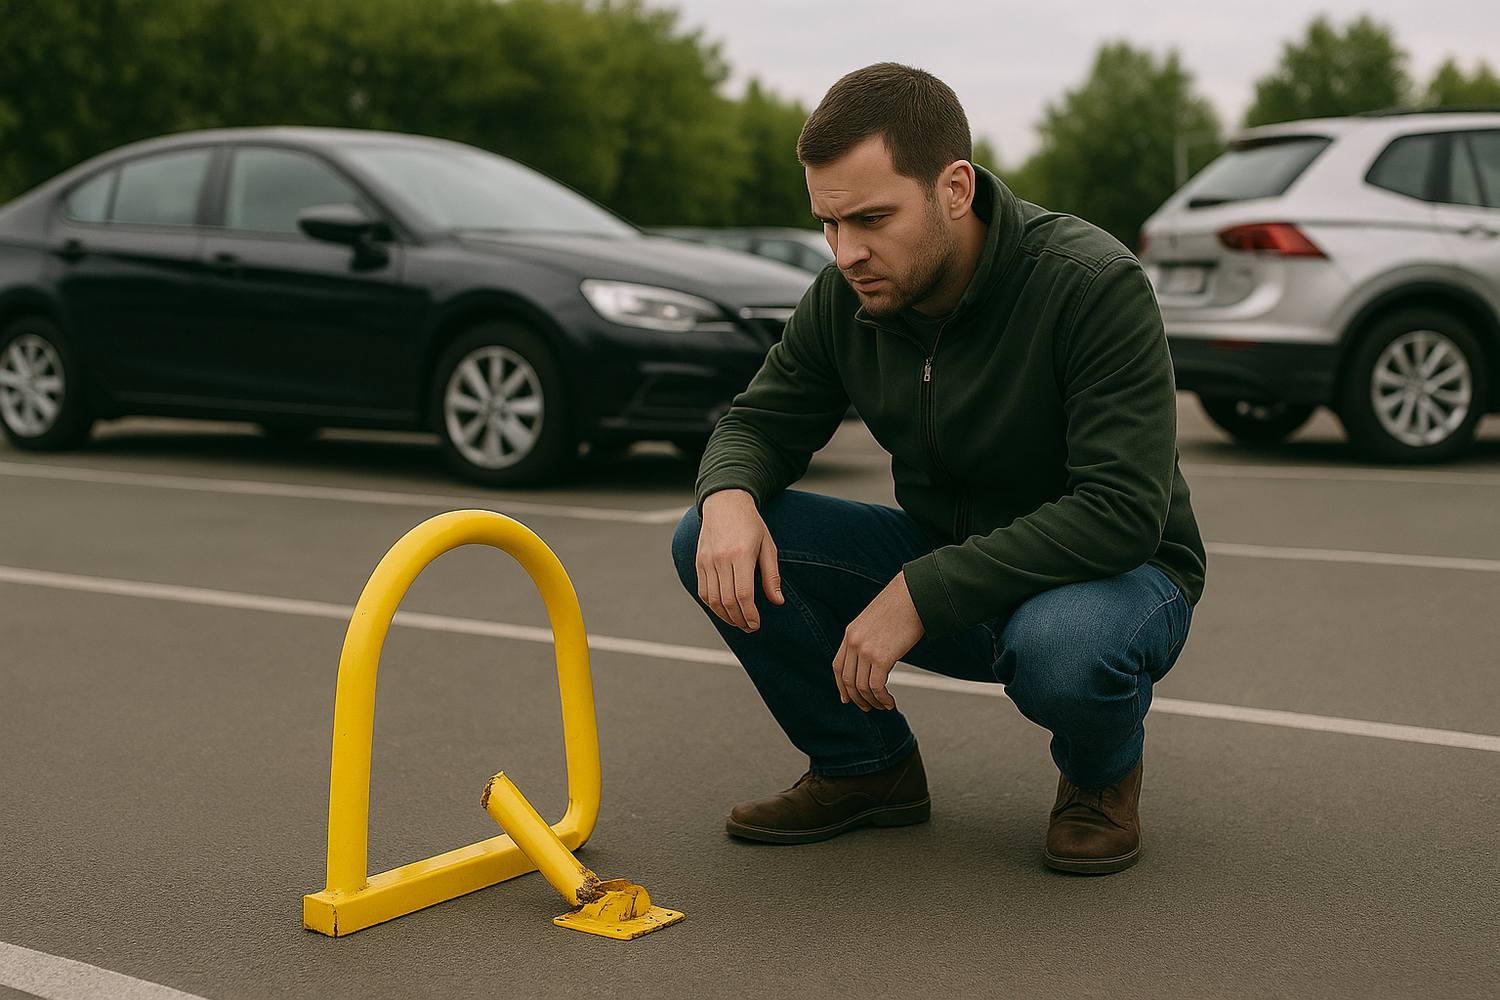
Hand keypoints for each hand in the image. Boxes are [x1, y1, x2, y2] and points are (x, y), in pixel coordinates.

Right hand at [696, 489, 782, 631]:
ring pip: (713, 600)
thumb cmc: (750, 524)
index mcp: (741, 554)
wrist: (725, 503)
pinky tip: (725, 610)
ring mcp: (707, 561)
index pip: (744, 594)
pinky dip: (713, 606)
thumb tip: (777, 601)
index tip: (757, 624)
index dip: (750, 614)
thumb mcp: (768, 546)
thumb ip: (772, 575)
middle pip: (728, 601)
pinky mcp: (699, 562)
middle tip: (750, 627)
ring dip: (726, 616)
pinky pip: (703, 592)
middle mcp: (721, 558)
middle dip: (740, 620)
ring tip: (739, 622)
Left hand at [833, 572, 924, 710]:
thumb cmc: (901, 607)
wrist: (913, 595)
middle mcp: (853, 642)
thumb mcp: (875, 621)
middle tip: (867, 708)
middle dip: (857, 698)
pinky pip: (876, 686)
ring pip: (862, 686)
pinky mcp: (881, 657)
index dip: (841, 686)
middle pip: (848, 680)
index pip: (838, 666)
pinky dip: (882, 698)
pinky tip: (890, 702)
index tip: (847, 698)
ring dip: (872, 701)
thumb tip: (872, 659)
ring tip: (883, 706)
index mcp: (850, 633)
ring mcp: (865, 650)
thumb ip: (868, 639)